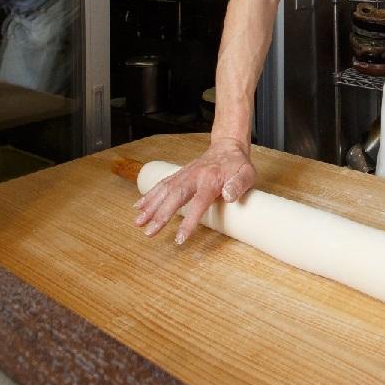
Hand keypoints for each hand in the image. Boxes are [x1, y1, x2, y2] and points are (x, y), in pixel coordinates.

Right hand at [133, 138, 254, 244]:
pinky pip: (162, 185)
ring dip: (150, 206)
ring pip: (164, 190)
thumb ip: (238, 185)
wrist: (228, 146)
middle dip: (160, 215)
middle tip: (148, 232)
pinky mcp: (179, 174)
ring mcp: (184, 174)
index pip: (198, 202)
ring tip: (138, 222)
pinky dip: (149, 195)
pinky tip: (139, 207)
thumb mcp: (246, 174)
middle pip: (175, 197)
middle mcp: (193, 176)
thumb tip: (228, 195)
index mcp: (210, 180)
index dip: (189, 221)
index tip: (180, 238)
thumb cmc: (238, 165)